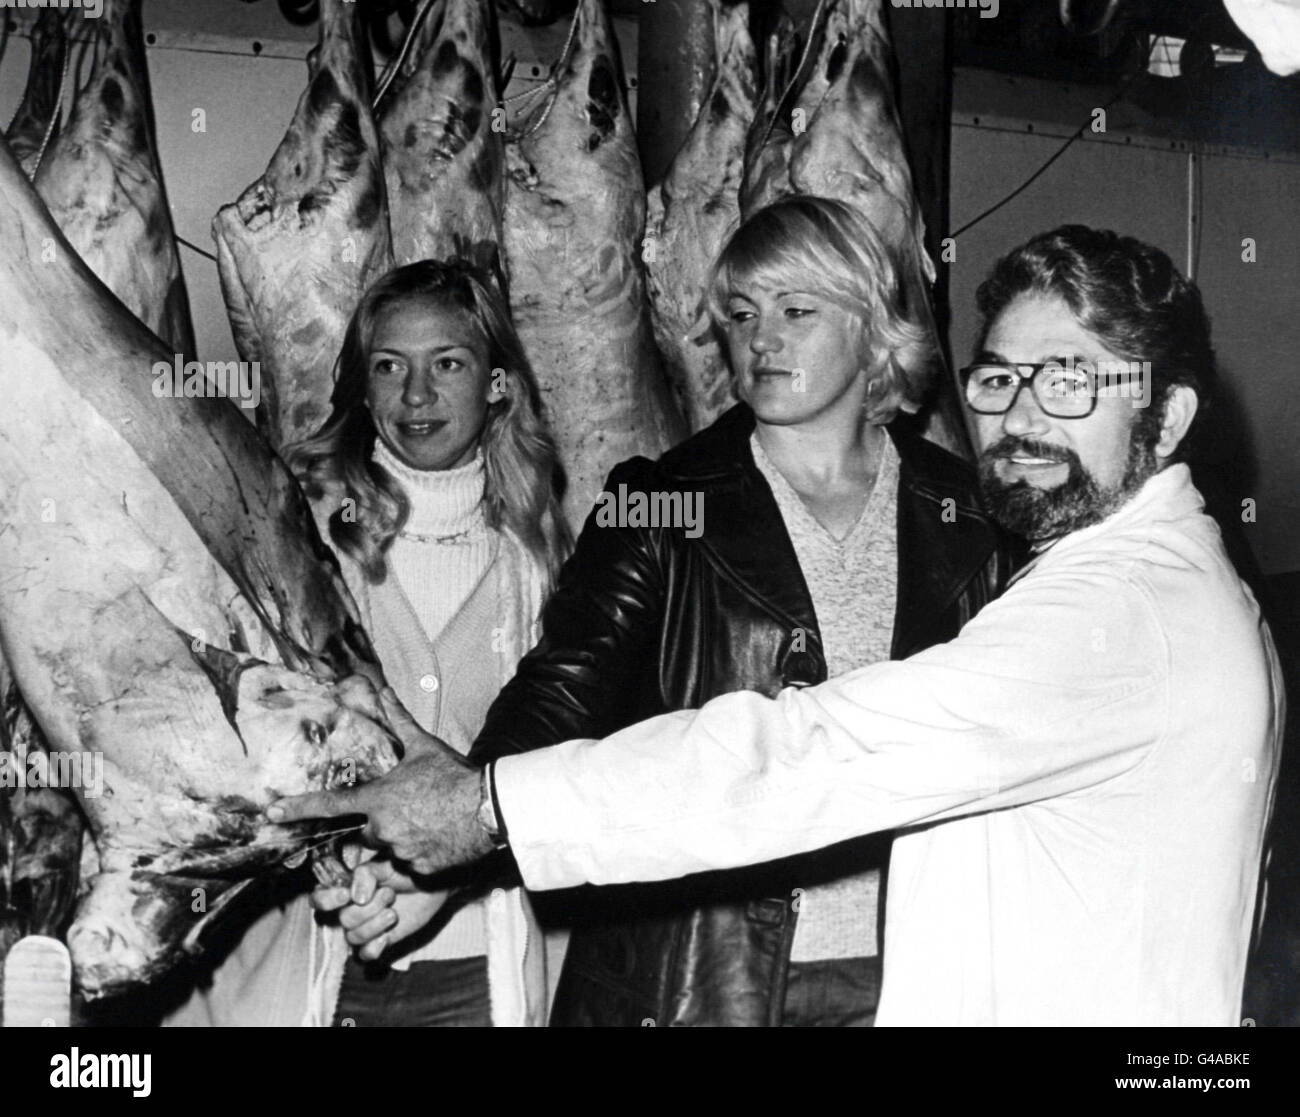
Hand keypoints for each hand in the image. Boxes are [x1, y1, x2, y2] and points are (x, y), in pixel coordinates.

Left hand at [269, 686, 491, 874]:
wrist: (489, 808)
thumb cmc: (455, 776)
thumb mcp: (424, 746)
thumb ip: (399, 720)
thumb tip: (382, 689)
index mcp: (379, 800)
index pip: (331, 804)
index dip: (298, 808)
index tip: (271, 814)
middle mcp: (383, 830)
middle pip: (369, 832)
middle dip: (385, 823)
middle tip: (414, 809)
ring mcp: (400, 854)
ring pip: (391, 851)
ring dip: (404, 840)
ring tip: (433, 824)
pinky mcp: (420, 873)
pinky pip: (412, 868)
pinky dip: (422, 856)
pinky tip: (442, 840)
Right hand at [312, 859, 447, 960]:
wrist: (430, 884)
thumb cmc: (404, 871)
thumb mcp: (384, 865)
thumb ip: (366, 874)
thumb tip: (355, 896)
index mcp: (345, 889)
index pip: (319, 899)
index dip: (327, 900)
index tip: (346, 895)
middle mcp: (349, 910)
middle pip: (342, 920)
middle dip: (369, 909)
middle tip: (390, 894)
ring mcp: (363, 928)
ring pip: (353, 938)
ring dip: (375, 925)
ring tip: (393, 912)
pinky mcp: (378, 942)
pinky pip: (364, 955)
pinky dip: (374, 948)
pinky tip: (386, 938)